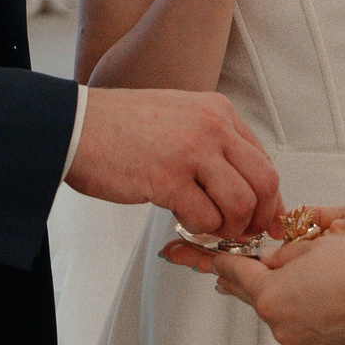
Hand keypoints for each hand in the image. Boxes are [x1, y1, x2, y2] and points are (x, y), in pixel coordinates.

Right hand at [67, 86, 283, 240]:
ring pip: (241, 203)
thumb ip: (213, 143)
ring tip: (212, 230)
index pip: (263, 159)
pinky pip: (206, 218)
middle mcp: (212, 127)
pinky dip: (201, 230)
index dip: (268, 197)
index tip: (262, 217)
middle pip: (264, 182)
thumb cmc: (121, 126)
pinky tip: (184, 222)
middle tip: (243, 233)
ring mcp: (191, 152)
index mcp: (218, 111)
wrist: (75, 125)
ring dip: (230, 227)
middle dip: (258, 216)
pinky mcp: (167, 179)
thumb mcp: (180, 117)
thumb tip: (241, 183)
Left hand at [160, 230, 344, 344]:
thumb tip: (274, 261)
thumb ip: (287, 255)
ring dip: (286, 298)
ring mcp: (304, 343)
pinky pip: (308, 328)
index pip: (237, 272)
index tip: (204, 257)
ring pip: (284, 313)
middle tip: (226, 273)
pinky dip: (310, 314)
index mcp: (271, 296)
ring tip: (294, 282)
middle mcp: (281, 325)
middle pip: (256, 297)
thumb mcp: (316, 246)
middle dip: (245, 281)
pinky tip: (326, 301)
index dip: (221, 260)